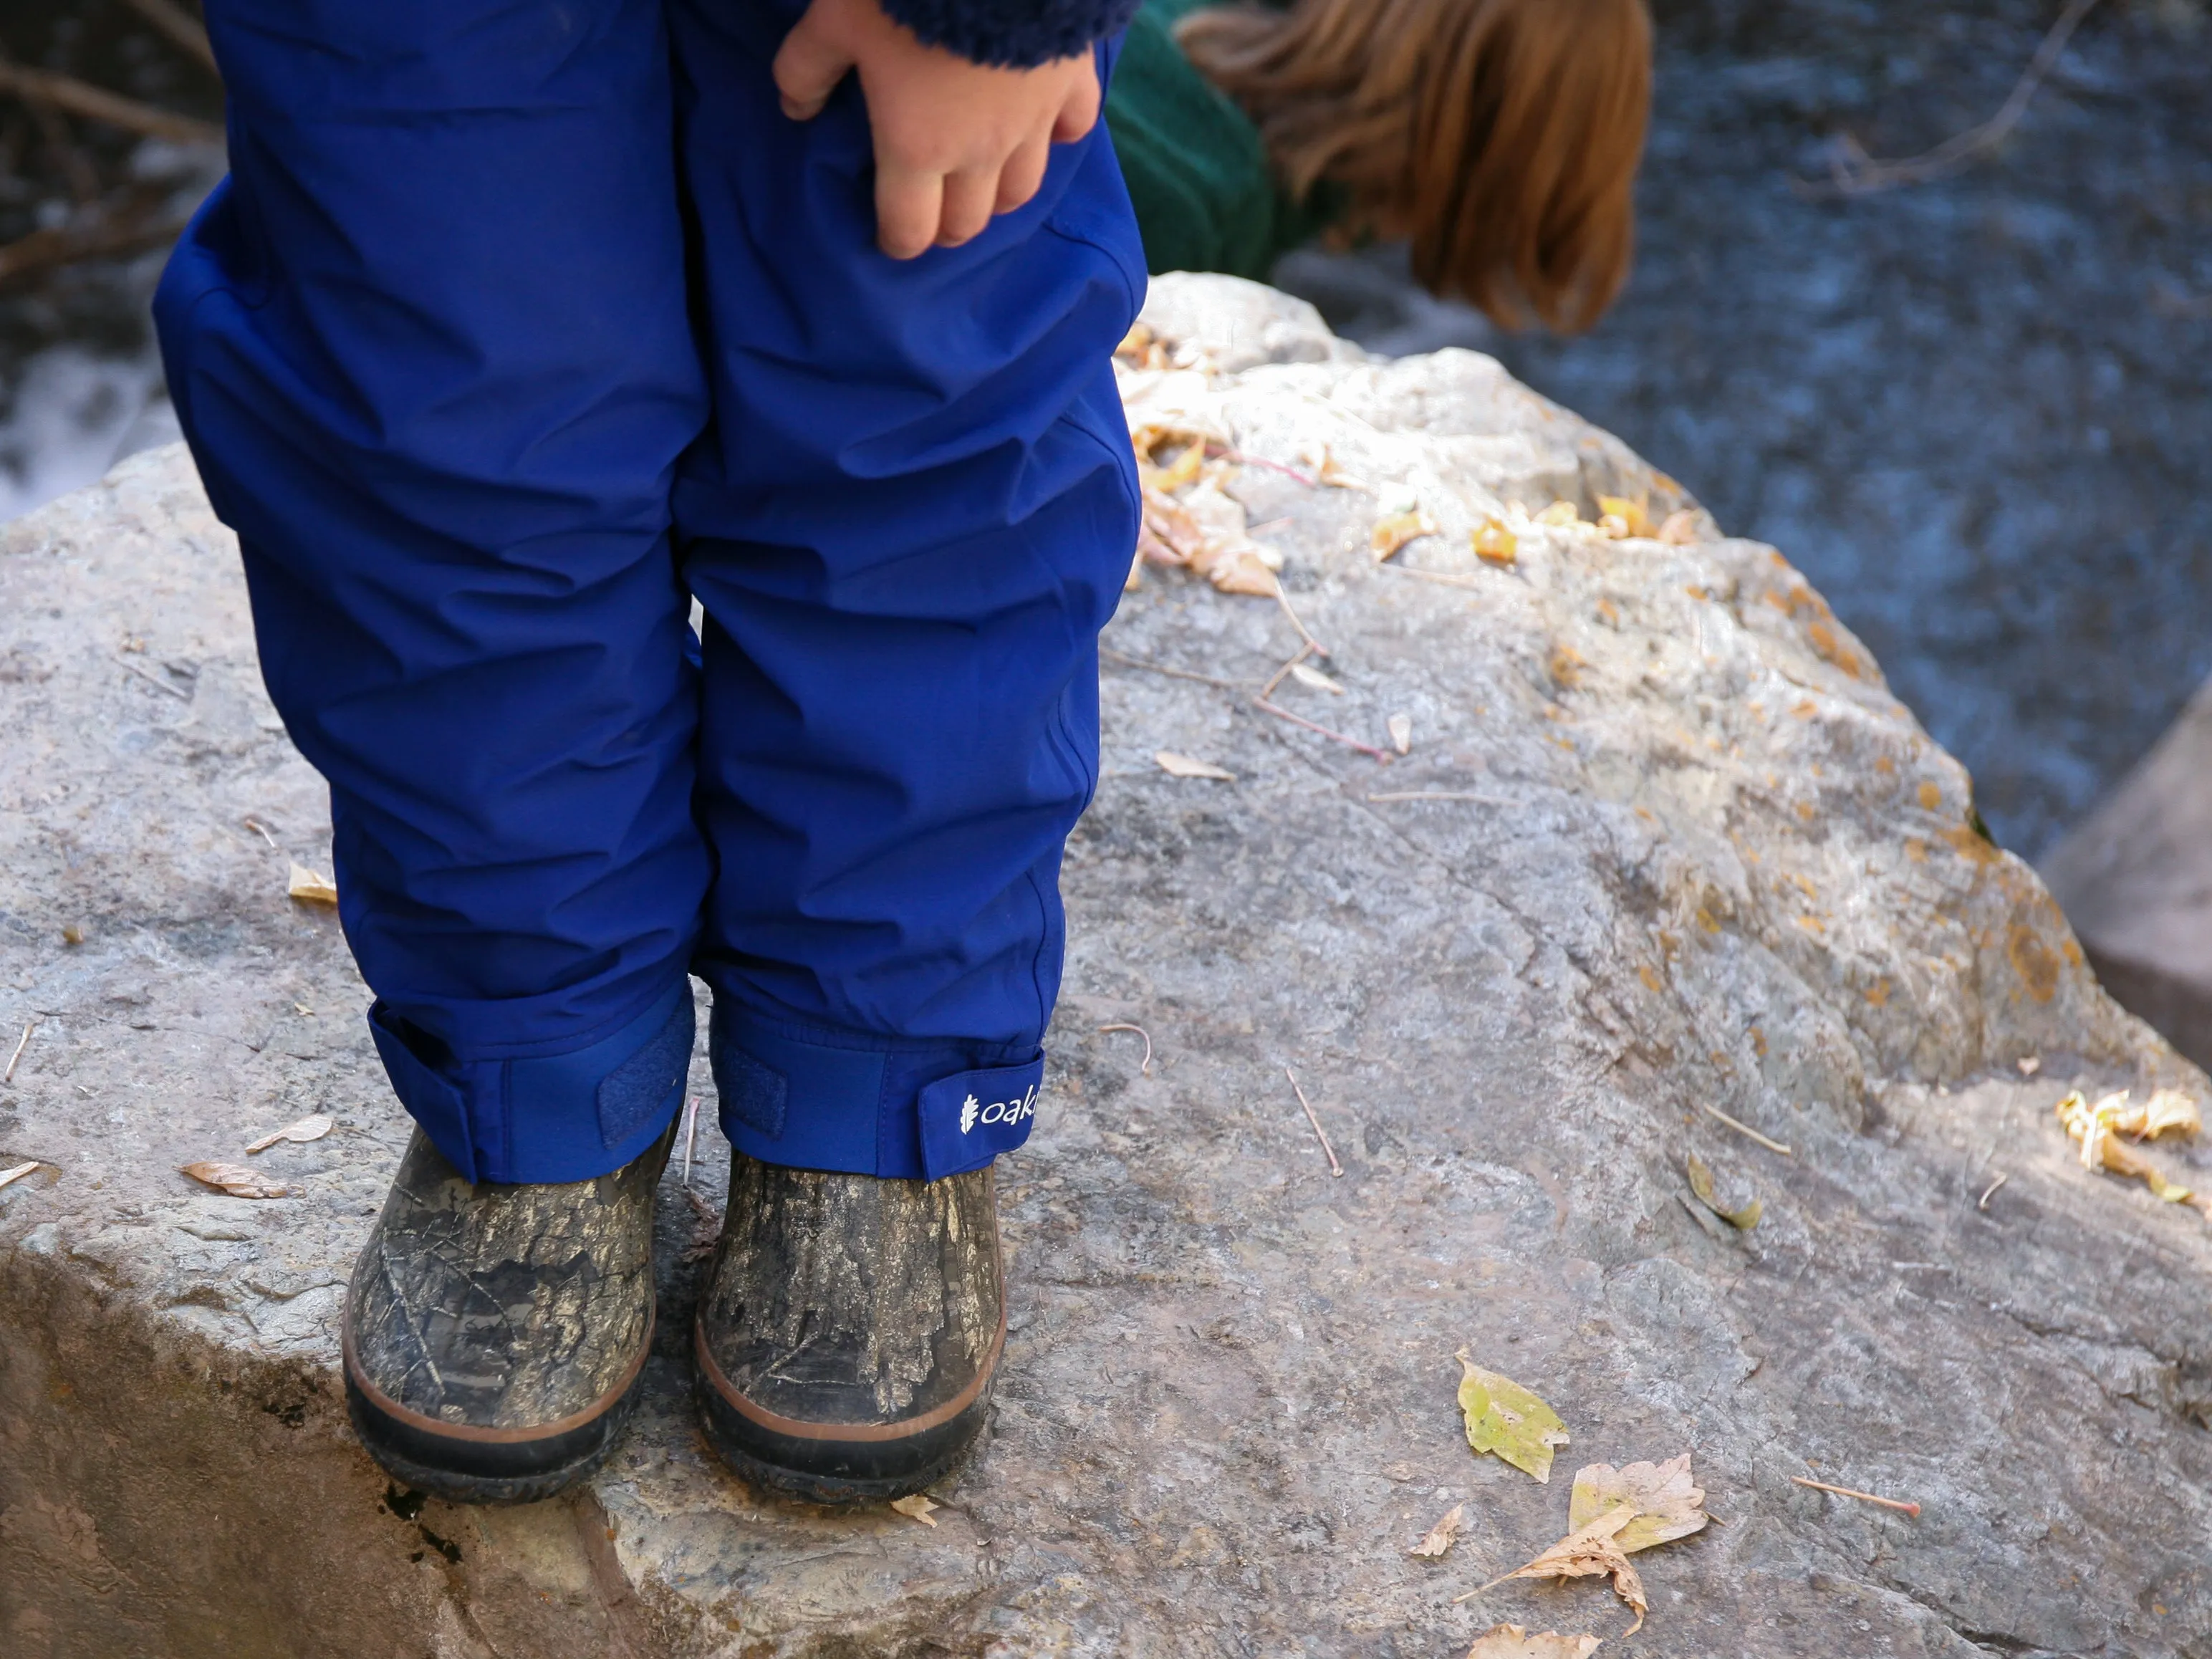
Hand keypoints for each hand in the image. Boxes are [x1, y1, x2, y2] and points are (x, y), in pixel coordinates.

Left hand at [774, 0, 1101, 258]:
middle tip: (930, 210)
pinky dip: (1056, 138)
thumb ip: (807, 69)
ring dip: (996, 197)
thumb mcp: (835, 20)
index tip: (887, 236)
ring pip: (1021, 192)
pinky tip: (1044, 128)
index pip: (910, 229)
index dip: (895, 241)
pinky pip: (1072, 131)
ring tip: (981, 181)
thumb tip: (796, 109)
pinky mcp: (1070, 87)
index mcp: (916, 147)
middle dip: (944, 227)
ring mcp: (1032, 125)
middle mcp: (978, 153)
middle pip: (967, 223)